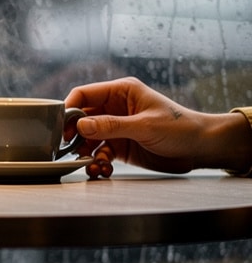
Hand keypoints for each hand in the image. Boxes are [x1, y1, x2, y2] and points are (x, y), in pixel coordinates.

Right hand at [65, 77, 251, 174]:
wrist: (201, 149)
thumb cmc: (180, 128)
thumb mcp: (144, 126)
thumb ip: (111, 126)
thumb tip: (80, 125)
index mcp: (121, 92)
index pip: (84, 94)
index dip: (69, 109)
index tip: (61, 128)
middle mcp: (115, 108)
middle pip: (82, 118)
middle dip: (75, 135)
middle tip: (70, 150)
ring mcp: (116, 128)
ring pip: (88, 139)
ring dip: (85, 153)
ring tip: (91, 165)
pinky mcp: (120, 146)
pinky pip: (99, 153)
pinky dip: (97, 162)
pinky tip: (103, 170)